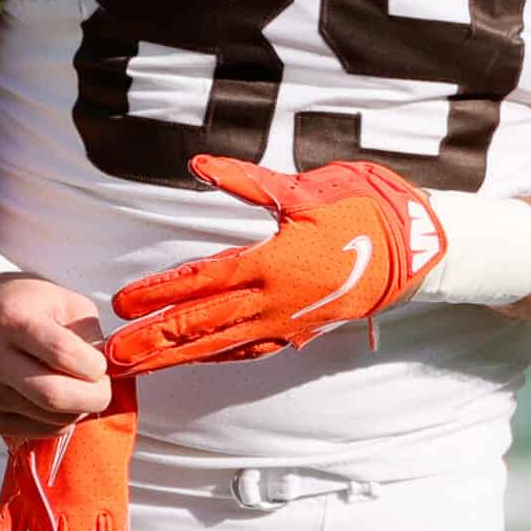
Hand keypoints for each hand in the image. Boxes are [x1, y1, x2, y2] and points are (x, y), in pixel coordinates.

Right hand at [0, 274, 112, 440]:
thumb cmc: (31, 308)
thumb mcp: (66, 303)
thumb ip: (91, 335)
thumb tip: (109, 374)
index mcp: (13, 322)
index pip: (62, 353)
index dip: (94, 364)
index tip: (100, 362)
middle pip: (54, 396)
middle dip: (94, 397)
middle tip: (103, 387)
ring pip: (52, 419)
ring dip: (79, 409)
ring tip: (78, 387)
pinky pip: (42, 432)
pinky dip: (63, 420)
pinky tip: (58, 398)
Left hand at [101, 154, 447, 373]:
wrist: (418, 251)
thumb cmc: (363, 210)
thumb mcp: (305, 188)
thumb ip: (247, 181)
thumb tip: (198, 163)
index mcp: (270, 264)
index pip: (200, 282)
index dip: (158, 294)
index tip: (120, 305)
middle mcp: (273, 302)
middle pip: (201, 326)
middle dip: (154, 342)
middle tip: (112, 357)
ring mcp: (287, 323)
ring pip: (221, 346)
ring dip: (178, 358)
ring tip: (140, 367)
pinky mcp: (301, 330)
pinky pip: (251, 350)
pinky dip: (219, 356)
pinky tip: (198, 358)